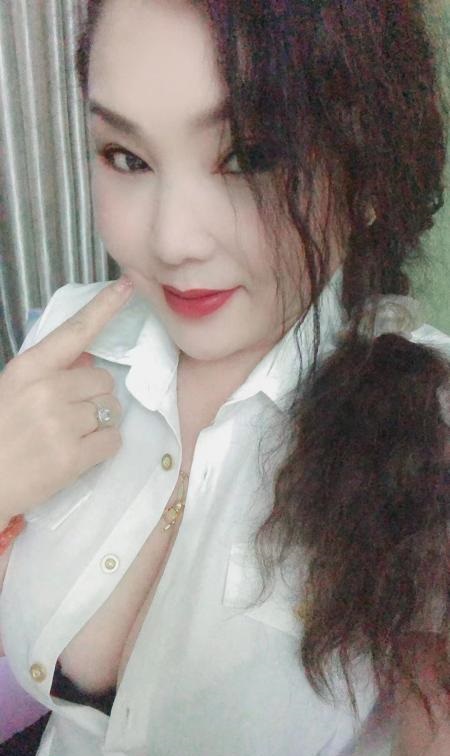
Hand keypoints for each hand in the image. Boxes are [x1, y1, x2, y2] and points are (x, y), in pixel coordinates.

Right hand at [0, 278, 133, 522]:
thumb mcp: (13, 391)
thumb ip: (49, 373)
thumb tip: (89, 360)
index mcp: (28, 369)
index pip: (74, 332)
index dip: (104, 308)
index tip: (127, 286)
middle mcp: (47, 390)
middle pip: (103, 378)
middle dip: (93, 395)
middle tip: (69, 415)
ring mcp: (61, 423)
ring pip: (112, 409)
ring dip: (99, 421)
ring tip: (70, 436)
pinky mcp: (73, 457)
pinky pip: (114, 439)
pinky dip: (104, 446)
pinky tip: (79, 453)